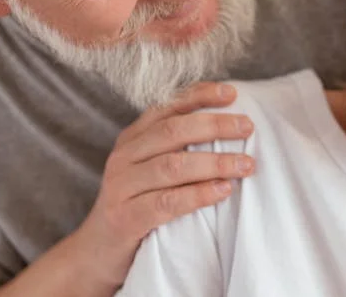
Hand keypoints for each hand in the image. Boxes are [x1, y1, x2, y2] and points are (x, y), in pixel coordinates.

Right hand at [75, 82, 255, 285]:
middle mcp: (125, 156)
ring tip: (245, 164)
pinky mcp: (125, 217)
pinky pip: (167, 202)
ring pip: (172, 166)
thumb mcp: (151, 169)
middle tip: (247, 128)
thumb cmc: (137, 205)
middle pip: (172, 131)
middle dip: (214, 126)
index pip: (167, 106)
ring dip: (214, 163)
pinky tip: (223, 191)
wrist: (98, 251)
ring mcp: (122, 186)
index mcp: (133, 138)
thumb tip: (229, 127)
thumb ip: (178, 148)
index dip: (199, 95)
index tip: (232, 94)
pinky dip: (198, 195)